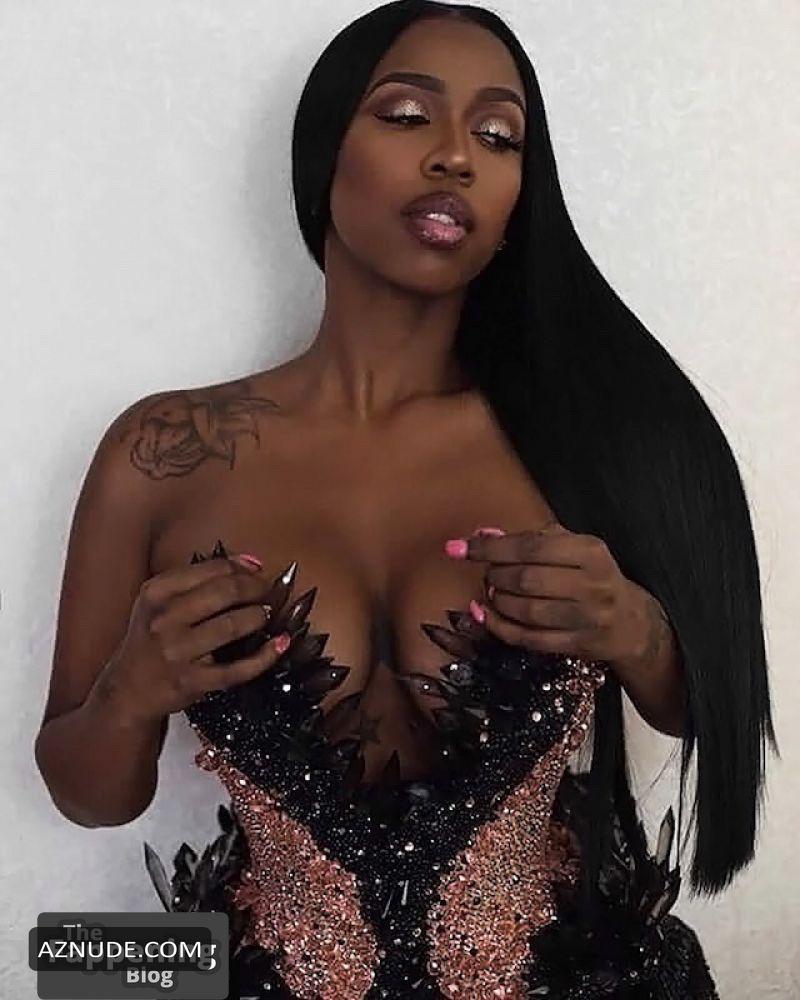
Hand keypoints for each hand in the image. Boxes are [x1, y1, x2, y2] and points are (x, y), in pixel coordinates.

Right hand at [92, 555, 289, 724]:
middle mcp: (164, 619)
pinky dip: (264, 656)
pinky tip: (279, 645)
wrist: (129, 689)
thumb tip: (252, 561)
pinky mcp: (191, 682)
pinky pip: (236, 669)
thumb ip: (203, 577)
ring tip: (266, 615)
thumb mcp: (163, 600)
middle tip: (268, 592)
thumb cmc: (153, 637)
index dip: (243, 569)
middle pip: (224, 592)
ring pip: (230, 626)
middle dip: (255, 588)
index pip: (212, 569)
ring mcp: (177, 652)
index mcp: (157, 592)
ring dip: (258, 617)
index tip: (258, 573)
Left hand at [444, 521, 667, 667]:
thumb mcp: (571, 549)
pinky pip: (531, 639)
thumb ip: (530, 539)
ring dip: (498, 603)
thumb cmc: (592, 576)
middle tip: (489, 576)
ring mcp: (588, 617)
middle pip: (527, 579)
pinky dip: (501, 628)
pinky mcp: (579, 645)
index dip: (491, 548)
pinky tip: (489, 617)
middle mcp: (592, 583)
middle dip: (496, 577)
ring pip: (528, 611)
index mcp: (590, 550)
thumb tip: (482, 534)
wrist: (631, 622)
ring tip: (493, 595)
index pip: (531, 547)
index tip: (460, 548)